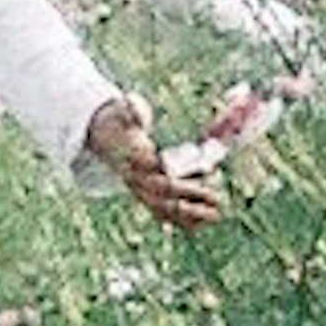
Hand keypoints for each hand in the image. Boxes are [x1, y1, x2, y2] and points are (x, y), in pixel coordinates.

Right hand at [86, 96, 227, 228]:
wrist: (107, 142)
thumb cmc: (121, 123)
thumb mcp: (123, 111)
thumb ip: (131, 108)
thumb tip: (131, 102)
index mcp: (132, 156)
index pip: (153, 167)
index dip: (171, 169)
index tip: (197, 170)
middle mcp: (135, 177)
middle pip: (163, 190)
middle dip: (191, 194)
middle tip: (217, 197)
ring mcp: (141, 190)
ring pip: (165, 207)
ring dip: (192, 213)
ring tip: (217, 214)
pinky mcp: (147, 198)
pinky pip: (166, 213)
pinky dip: (184, 221)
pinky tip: (205, 222)